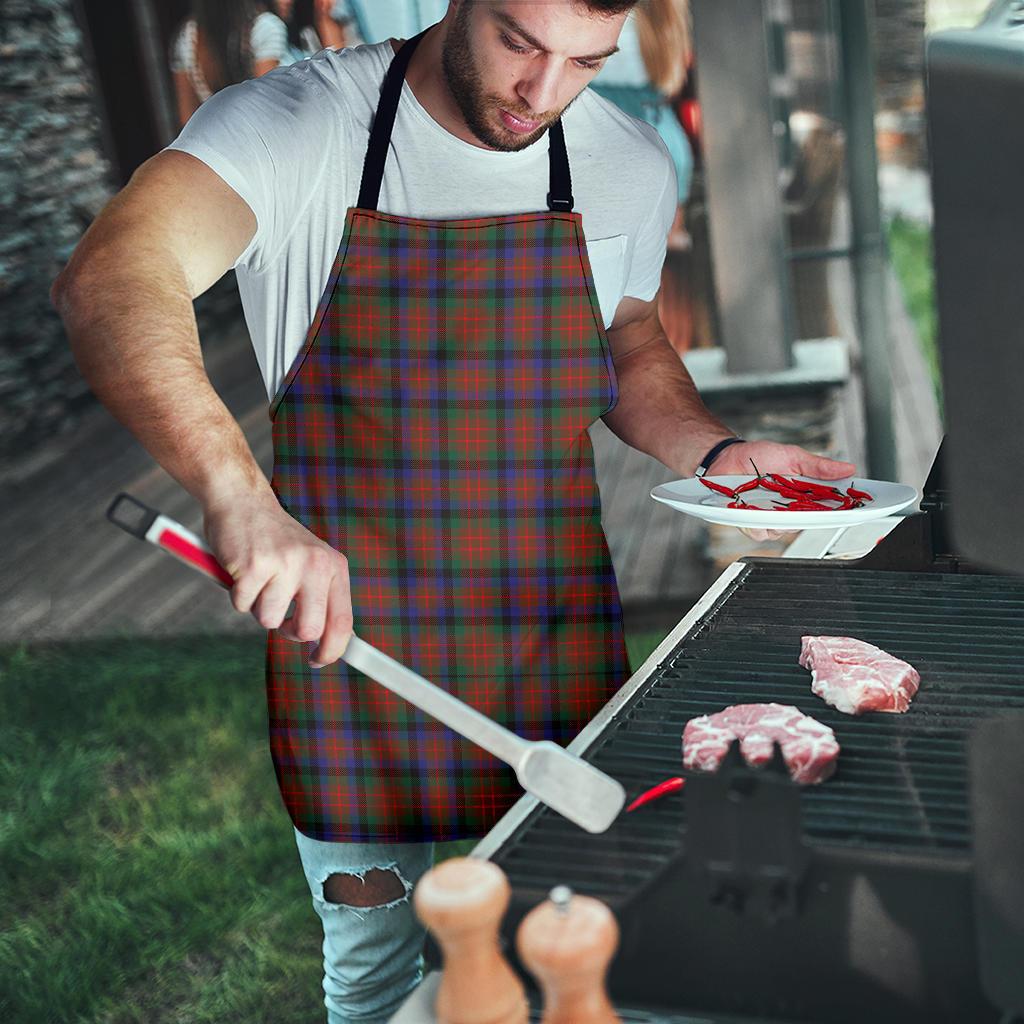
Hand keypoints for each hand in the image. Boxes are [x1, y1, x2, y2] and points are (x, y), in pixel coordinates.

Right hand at [202, 491, 352, 667]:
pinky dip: (237, 594)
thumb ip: (321, 597)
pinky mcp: (254, 566)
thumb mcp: (310, 562)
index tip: (318, 660)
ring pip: (269, 621)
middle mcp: (315, 564)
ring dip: (258, 607)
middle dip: (289, 631)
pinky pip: (242, 605)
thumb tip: (330, 643)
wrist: (243, 501)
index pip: (343, 622)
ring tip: (259, 579)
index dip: (332, 650)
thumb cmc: (275, 540)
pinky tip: (242, 570)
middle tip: (280, 615)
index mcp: (334, 566)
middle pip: (309, 630)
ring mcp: (285, 564)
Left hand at [708, 440, 856, 542]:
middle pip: (809, 523)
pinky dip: (759, 521)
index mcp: (804, 495)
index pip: (829, 508)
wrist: (727, 457)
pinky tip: (754, 508)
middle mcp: (790, 510)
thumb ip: (819, 467)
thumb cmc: (759, 457)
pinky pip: (761, 532)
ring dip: (781, 517)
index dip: (844, 511)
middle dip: (812, 515)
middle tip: (807, 502)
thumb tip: (848, 468)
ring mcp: (771, 518)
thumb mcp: (793, 456)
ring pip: (785, 531)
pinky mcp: (751, 523)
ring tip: (772, 499)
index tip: (859, 509)